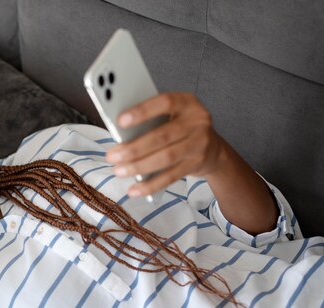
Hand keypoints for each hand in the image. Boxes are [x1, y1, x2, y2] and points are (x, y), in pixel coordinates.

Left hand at [106, 92, 227, 196]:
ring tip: (119, 171)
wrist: (212, 148)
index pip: (164, 102)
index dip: (142, 112)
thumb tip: (119, 133)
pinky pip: (170, 177)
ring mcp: (199, 144)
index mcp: (186, 102)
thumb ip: (149, 119)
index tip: (120, 121)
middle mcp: (197, 121)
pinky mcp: (196, 164)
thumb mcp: (170, 115)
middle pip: (162, 136)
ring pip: (166, 157)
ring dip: (139, 166)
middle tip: (111, 156)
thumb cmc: (179, 127)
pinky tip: (134, 189)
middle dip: (134, 148)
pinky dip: (150, 185)